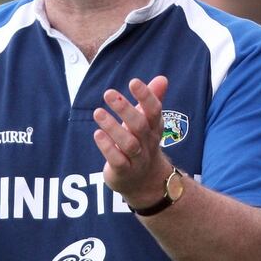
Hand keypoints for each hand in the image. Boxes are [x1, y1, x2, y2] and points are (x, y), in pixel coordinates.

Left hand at [92, 76, 173, 207]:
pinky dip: (107, 147)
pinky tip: (97, 134)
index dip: (146, 96)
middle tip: (108, 93)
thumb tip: (162, 78)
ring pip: (128, 144)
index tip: (133, 81)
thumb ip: (153, 100)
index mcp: (154, 128)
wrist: (145, 183)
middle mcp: (147, 143)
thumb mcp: (147, 122)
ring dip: (113, 127)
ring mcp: (137, 159)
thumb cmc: (142, 143)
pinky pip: (117, 161)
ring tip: (98, 112)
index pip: (154, 111)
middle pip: (140, 125)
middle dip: (125, 109)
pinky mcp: (124, 172)